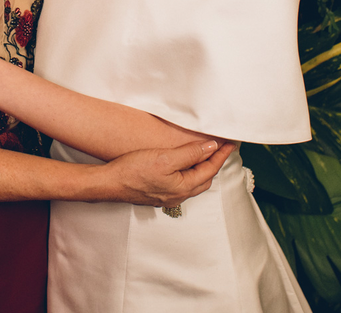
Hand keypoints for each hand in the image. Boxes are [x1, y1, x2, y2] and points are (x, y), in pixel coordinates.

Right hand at [106, 139, 234, 206]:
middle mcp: (178, 195)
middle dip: (214, 163)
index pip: (210, 169)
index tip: (230, 144)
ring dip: (201, 168)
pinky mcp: (157, 193)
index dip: (221, 154)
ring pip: (192, 181)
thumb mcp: (165, 158)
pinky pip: (180, 183)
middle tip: (220, 148)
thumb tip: (211, 148)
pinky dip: (187, 172)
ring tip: (204, 153)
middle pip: (204, 178)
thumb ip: (190, 153)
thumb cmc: (133, 171)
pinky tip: (182, 164)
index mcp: (184, 187)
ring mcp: (167, 196)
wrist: (110, 183)